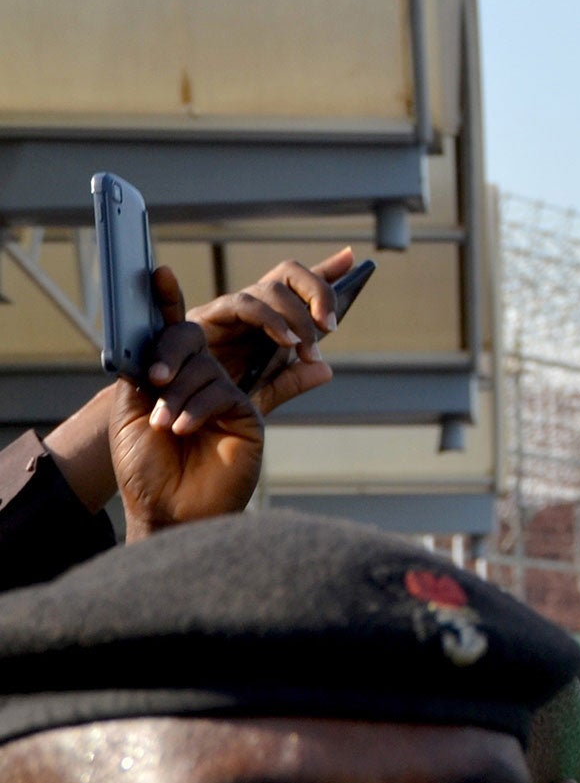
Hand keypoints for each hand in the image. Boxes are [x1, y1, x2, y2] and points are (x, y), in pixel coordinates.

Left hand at [110, 267, 264, 540]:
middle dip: (170, 359)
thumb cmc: (145, 469)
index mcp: (169, 378)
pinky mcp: (246, 415)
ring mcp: (226, 396)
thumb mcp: (130, 415)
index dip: (166, 300)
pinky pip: (222, 393)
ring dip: (178, 396)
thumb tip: (157, 344)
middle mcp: (200, 381)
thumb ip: (143, 375)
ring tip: (164, 426)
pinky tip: (182, 428)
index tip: (157, 272)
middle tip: (154, 382)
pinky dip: (197, 408)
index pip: (170, 331)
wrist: (169, 511)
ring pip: (204, 370)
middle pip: (190, 344)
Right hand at [189, 247, 350, 414]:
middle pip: (287, 277)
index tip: (351, 258)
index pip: (300, 286)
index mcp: (271, 320)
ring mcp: (227, 311)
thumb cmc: (224, 402)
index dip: (325, 270)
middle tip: (328, 328)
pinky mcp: (201, 322)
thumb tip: (327, 369)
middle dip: (316, 296)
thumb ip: (294, 379)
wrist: (188, 421)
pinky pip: (205, 303)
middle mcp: (251, 308)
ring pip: (264, 292)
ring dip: (288, 316)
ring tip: (297, 345)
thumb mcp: (264, 392)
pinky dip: (182, 287)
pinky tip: (176, 276)